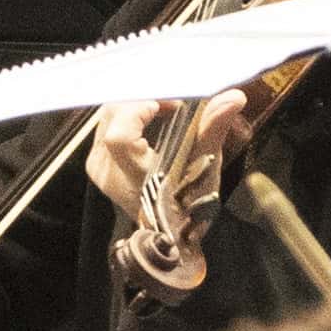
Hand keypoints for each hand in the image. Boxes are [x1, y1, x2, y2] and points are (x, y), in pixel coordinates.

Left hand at [88, 92, 246, 225]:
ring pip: (108, 116)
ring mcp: (97, 165)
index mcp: (130, 175)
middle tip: (174, 103)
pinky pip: (107, 124)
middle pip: (113, 116)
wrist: (169, 232)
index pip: (120, 135)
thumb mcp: (204, 168)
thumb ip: (213, 130)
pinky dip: (129, 114)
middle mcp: (106, 169)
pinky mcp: (97, 162)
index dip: (140, 110)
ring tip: (166, 109)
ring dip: (137, 105)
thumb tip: (233, 97)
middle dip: (145, 100)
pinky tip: (152, 118)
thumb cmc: (188, 204)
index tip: (169, 103)